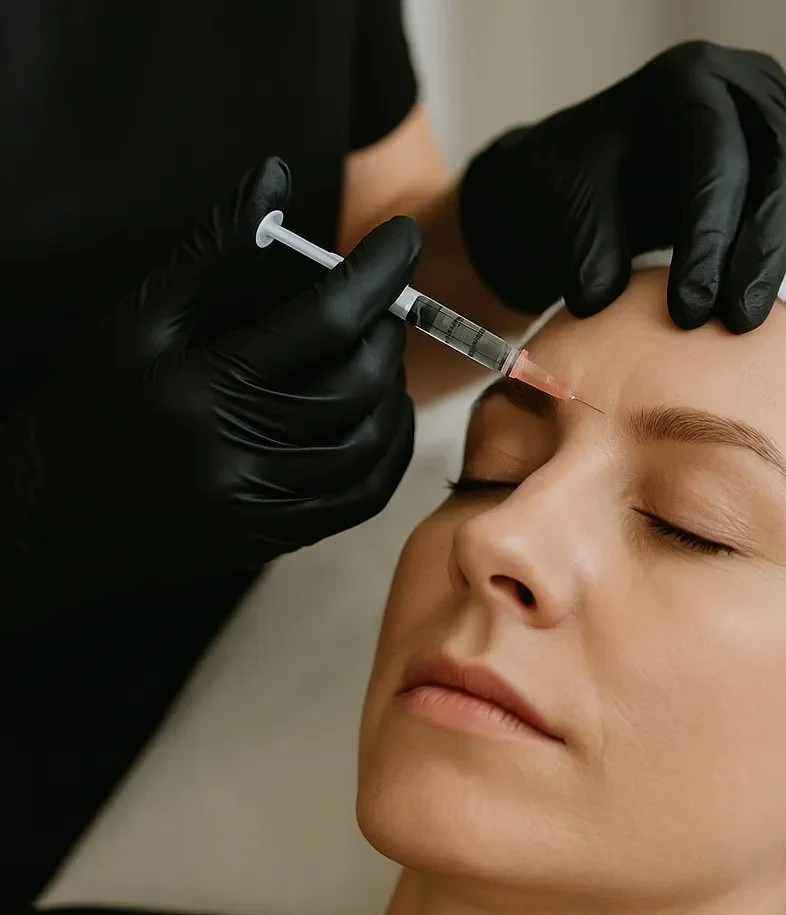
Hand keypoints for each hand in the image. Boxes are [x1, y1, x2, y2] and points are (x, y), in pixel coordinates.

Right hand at [0, 158, 420, 618]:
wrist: (53, 518)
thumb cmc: (93, 408)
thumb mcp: (139, 320)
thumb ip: (213, 251)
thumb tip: (277, 179)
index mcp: (203, 386)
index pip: (321, 321)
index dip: (375, 274)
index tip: (403, 237)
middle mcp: (237, 450)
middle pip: (355, 386)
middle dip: (387, 336)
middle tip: (386, 309)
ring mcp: (261, 503)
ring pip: (367, 445)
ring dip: (395, 394)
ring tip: (385, 361)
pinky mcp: (274, 536)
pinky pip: (360, 499)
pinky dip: (389, 455)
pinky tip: (385, 420)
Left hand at [459, 40, 785, 332]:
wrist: (596, 189)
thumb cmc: (578, 195)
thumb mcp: (563, 211)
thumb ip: (583, 248)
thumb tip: (601, 296)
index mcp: (685, 84)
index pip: (717, 154)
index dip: (710, 238)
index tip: (689, 314)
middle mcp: (750, 88)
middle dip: (763, 257)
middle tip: (735, 325)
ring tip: (753, 304)